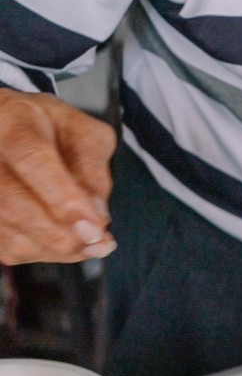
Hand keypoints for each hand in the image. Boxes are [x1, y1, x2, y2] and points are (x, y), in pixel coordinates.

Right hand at [0, 89, 116, 264]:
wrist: (9, 127)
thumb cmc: (50, 130)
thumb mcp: (84, 133)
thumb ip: (94, 170)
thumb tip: (97, 217)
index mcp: (13, 123)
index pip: (33, 161)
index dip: (65, 200)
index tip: (95, 228)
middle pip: (12, 204)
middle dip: (61, 234)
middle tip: (98, 244)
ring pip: (6, 231)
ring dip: (54, 249)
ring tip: (89, 247)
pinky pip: (4, 246)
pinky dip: (40, 253)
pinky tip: (65, 245)